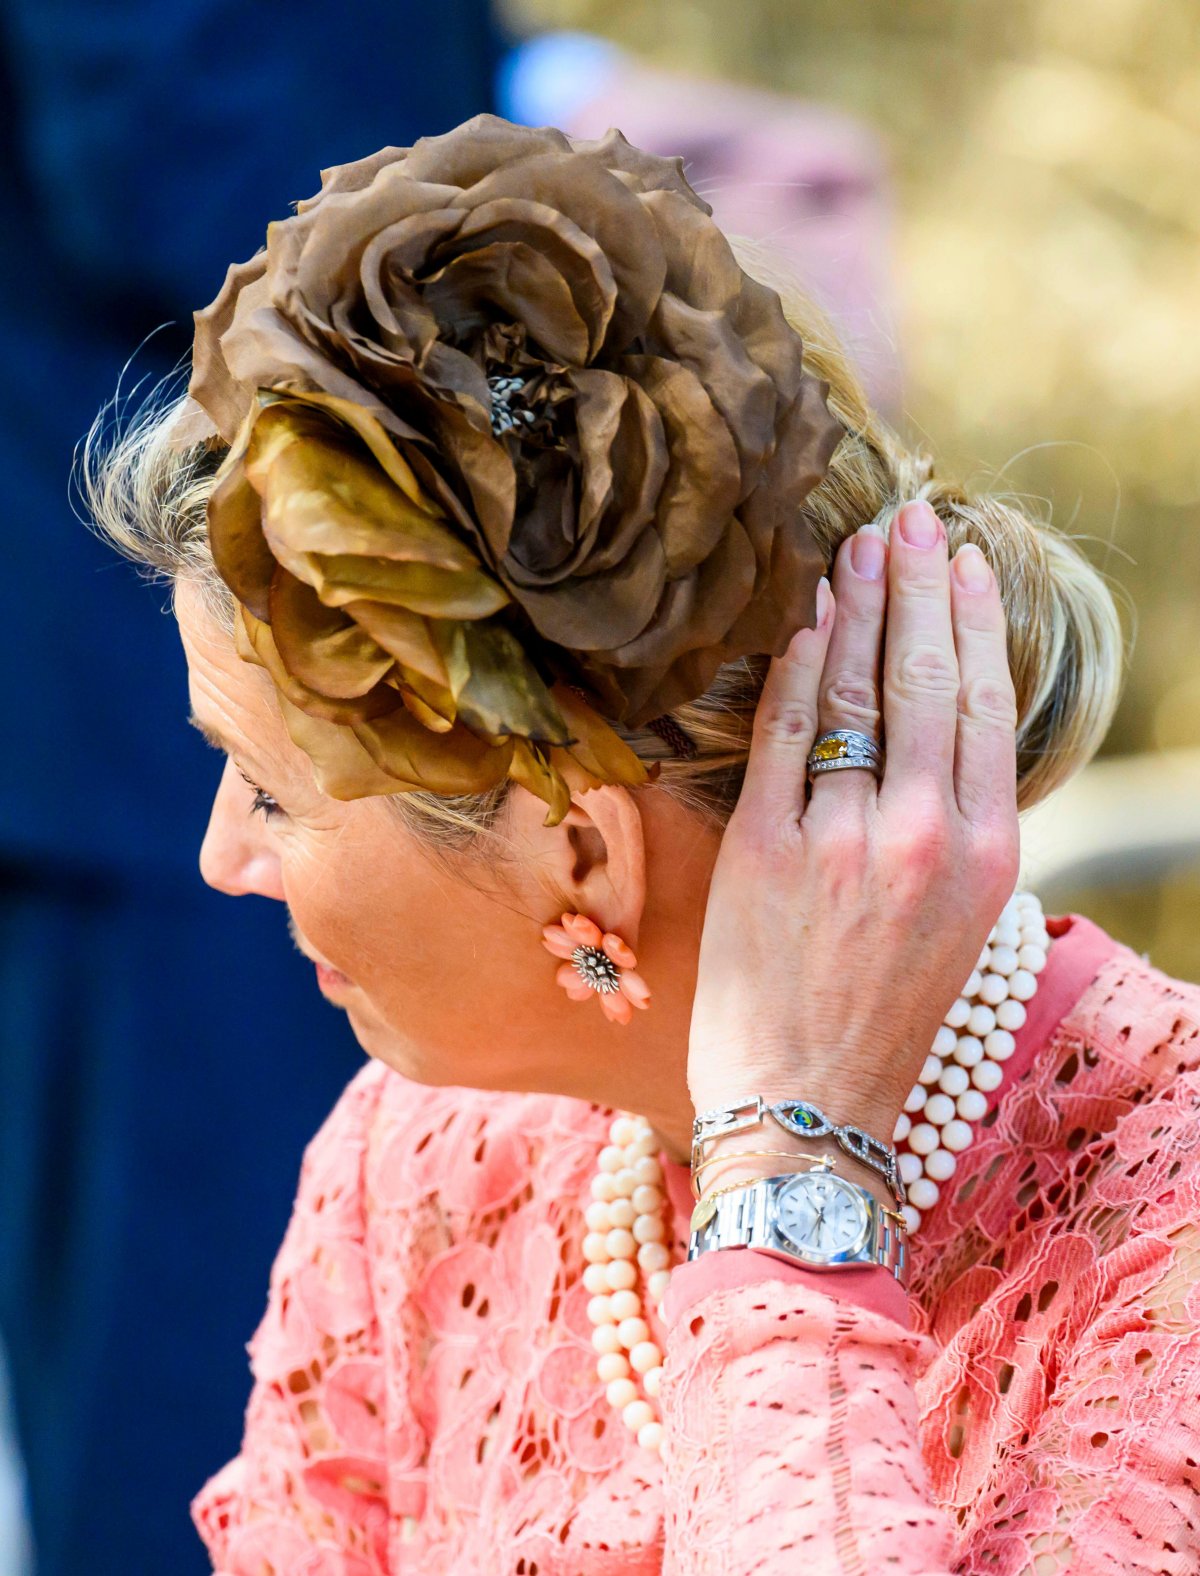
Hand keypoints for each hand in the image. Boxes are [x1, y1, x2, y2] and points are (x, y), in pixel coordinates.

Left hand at [687, 499, 1020, 1176]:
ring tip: (856, 549)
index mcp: (985, 855)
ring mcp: (839, 839)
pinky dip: (790, 669)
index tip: (961, 563)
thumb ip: (950, 828)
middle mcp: (922, 835)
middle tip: (908, 518)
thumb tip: (927, 733)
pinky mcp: (764, 849)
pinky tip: (798, 621)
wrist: (807, 1108)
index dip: (969, 621)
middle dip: (915, 585)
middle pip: (922, 676)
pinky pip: (781, 733)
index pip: (980, 703)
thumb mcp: (953, 925)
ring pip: (850, 691)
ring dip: (851, 608)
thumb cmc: (881, 1022)